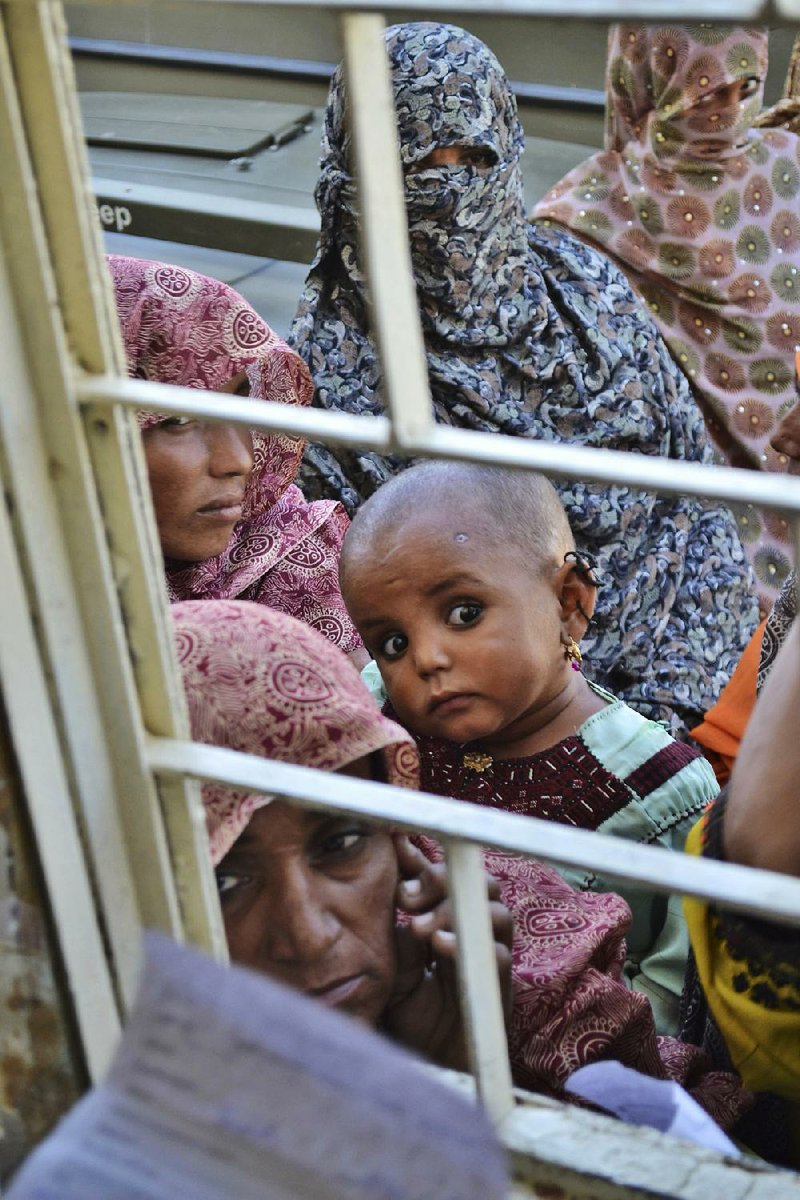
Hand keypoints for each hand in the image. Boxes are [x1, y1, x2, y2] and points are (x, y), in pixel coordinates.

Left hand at [382, 835, 512, 1071]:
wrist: (425, 1065)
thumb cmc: (411, 1013)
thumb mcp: (395, 963)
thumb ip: (400, 928)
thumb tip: (398, 883)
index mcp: (450, 919)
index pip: (447, 876)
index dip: (427, 857)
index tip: (397, 843)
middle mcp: (476, 932)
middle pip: (483, 883)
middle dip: (446, 879)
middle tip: (408, 895)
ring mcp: (490, 959)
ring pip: (499, 913)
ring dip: (458, 911)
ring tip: (422, 928)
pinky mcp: (498, 990)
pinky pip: (498, 956)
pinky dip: (469, 944)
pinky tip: (440, 945)